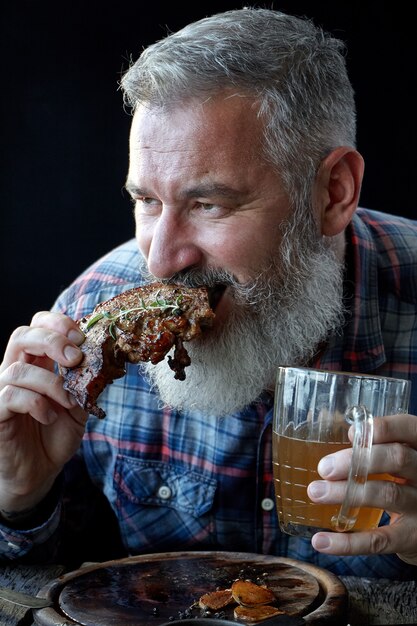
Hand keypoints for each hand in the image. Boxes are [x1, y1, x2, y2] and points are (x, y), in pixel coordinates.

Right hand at [0, 311, 86, 514]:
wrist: (40, 471)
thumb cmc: (56, 433)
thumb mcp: (80, 404)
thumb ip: (86, 381)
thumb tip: (102, 358)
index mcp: (37, 362)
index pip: (38, 325)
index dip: (58, 323)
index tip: (81, 338)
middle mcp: (16, 370)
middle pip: (22, 335)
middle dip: (52, 340)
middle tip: (75, 358)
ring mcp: (2, 390)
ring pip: (18, 369)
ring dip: (51, 383)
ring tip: (68, 401)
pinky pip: (10, 395)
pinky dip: (36, 403)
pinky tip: (50, 416)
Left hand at [307, 414, 416, 565]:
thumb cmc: (404, 484)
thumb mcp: (399, 463)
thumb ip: (376, 450)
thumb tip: (338, 442)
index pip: (408, 428)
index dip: (382, 428)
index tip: (350, 434)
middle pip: (397, 458)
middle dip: (357, 460)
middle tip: (324, 467)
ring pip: (387, 494)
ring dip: (347, 493)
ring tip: (316, 492)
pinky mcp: (413, 538)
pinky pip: (380, 539)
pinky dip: (348, 542)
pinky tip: (321, 541)